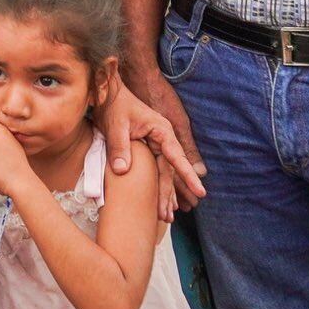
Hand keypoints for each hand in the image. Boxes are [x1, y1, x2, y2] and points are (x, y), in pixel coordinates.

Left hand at [112, 69, 205, 214]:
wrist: (109, 92)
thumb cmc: (114, 104)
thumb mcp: (115, 123)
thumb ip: (120, 146)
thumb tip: (122, 170)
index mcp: (162, 131)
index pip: (177, 157)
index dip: (187, 175)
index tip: (200, 191)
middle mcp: (163, 139)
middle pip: (169, 171)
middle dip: (170, 194)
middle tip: (169, 216)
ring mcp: (156, 143)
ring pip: (163, 173)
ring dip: (164, 194)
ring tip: (165, 216)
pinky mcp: (147, 147)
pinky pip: (154, 170)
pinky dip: (156, 186)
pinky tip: (159, 201)